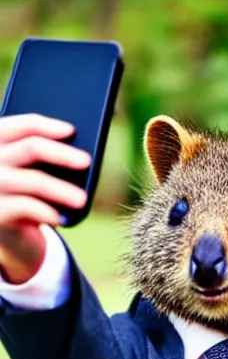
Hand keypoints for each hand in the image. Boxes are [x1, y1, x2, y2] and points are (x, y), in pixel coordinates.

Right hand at [0, 114, 90, 283]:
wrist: (10, 233)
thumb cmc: (26, 193)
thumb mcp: (32, 172)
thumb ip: (45, 158)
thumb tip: (79, 153)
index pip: (20, 126)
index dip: (47, 125)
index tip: (72, 130)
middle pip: (30, 148)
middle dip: (62, 154)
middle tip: (87, 161)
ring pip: (32, 180)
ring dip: (61, 189)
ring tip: (82, 199)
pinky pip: (25, 206)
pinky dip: (46, 211)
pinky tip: (59, 218)